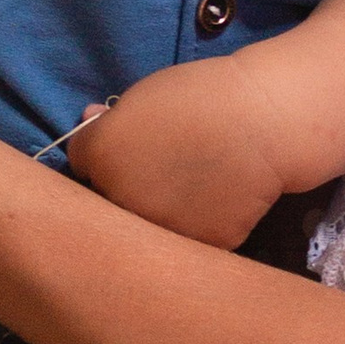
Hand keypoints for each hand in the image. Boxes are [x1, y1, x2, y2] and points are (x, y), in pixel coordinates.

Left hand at [73, 66, 288, 253]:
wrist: (263, 122)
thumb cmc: (201, 98)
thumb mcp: (144, 95)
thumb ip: (109, 119)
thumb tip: (89, 119)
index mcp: (101, 159)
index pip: (81, 168)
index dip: (104, 158)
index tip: (128, 151)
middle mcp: (121, 202)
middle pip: (110, 206)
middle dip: (126, 191)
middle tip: (161, 171)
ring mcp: (160, 230)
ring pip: (150, 230)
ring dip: (160, 214)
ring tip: (192, 186)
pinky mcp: (197, 248)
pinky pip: (190, 241)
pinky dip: (200, 224)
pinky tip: (217, 200)